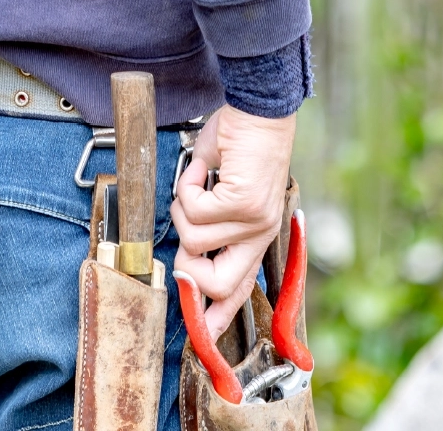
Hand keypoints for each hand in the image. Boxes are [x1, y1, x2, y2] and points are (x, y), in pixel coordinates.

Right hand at [171, 105, 296, 339]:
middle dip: (186, 265)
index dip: (216, 315)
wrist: (259, 110)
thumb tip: (185, 253)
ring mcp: (254, 221)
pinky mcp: (244, 202)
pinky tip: (203, 168)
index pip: (237, 288)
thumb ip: (211, 225)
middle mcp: (259, 234)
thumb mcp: (226, 193)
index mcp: (256, 236)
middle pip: (216, 285)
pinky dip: (187, 185)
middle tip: (186, 230)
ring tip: (199, 181)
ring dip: (183, 206)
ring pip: (193, 239)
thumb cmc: (241, 145)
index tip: (202, 333)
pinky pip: (193, 209)